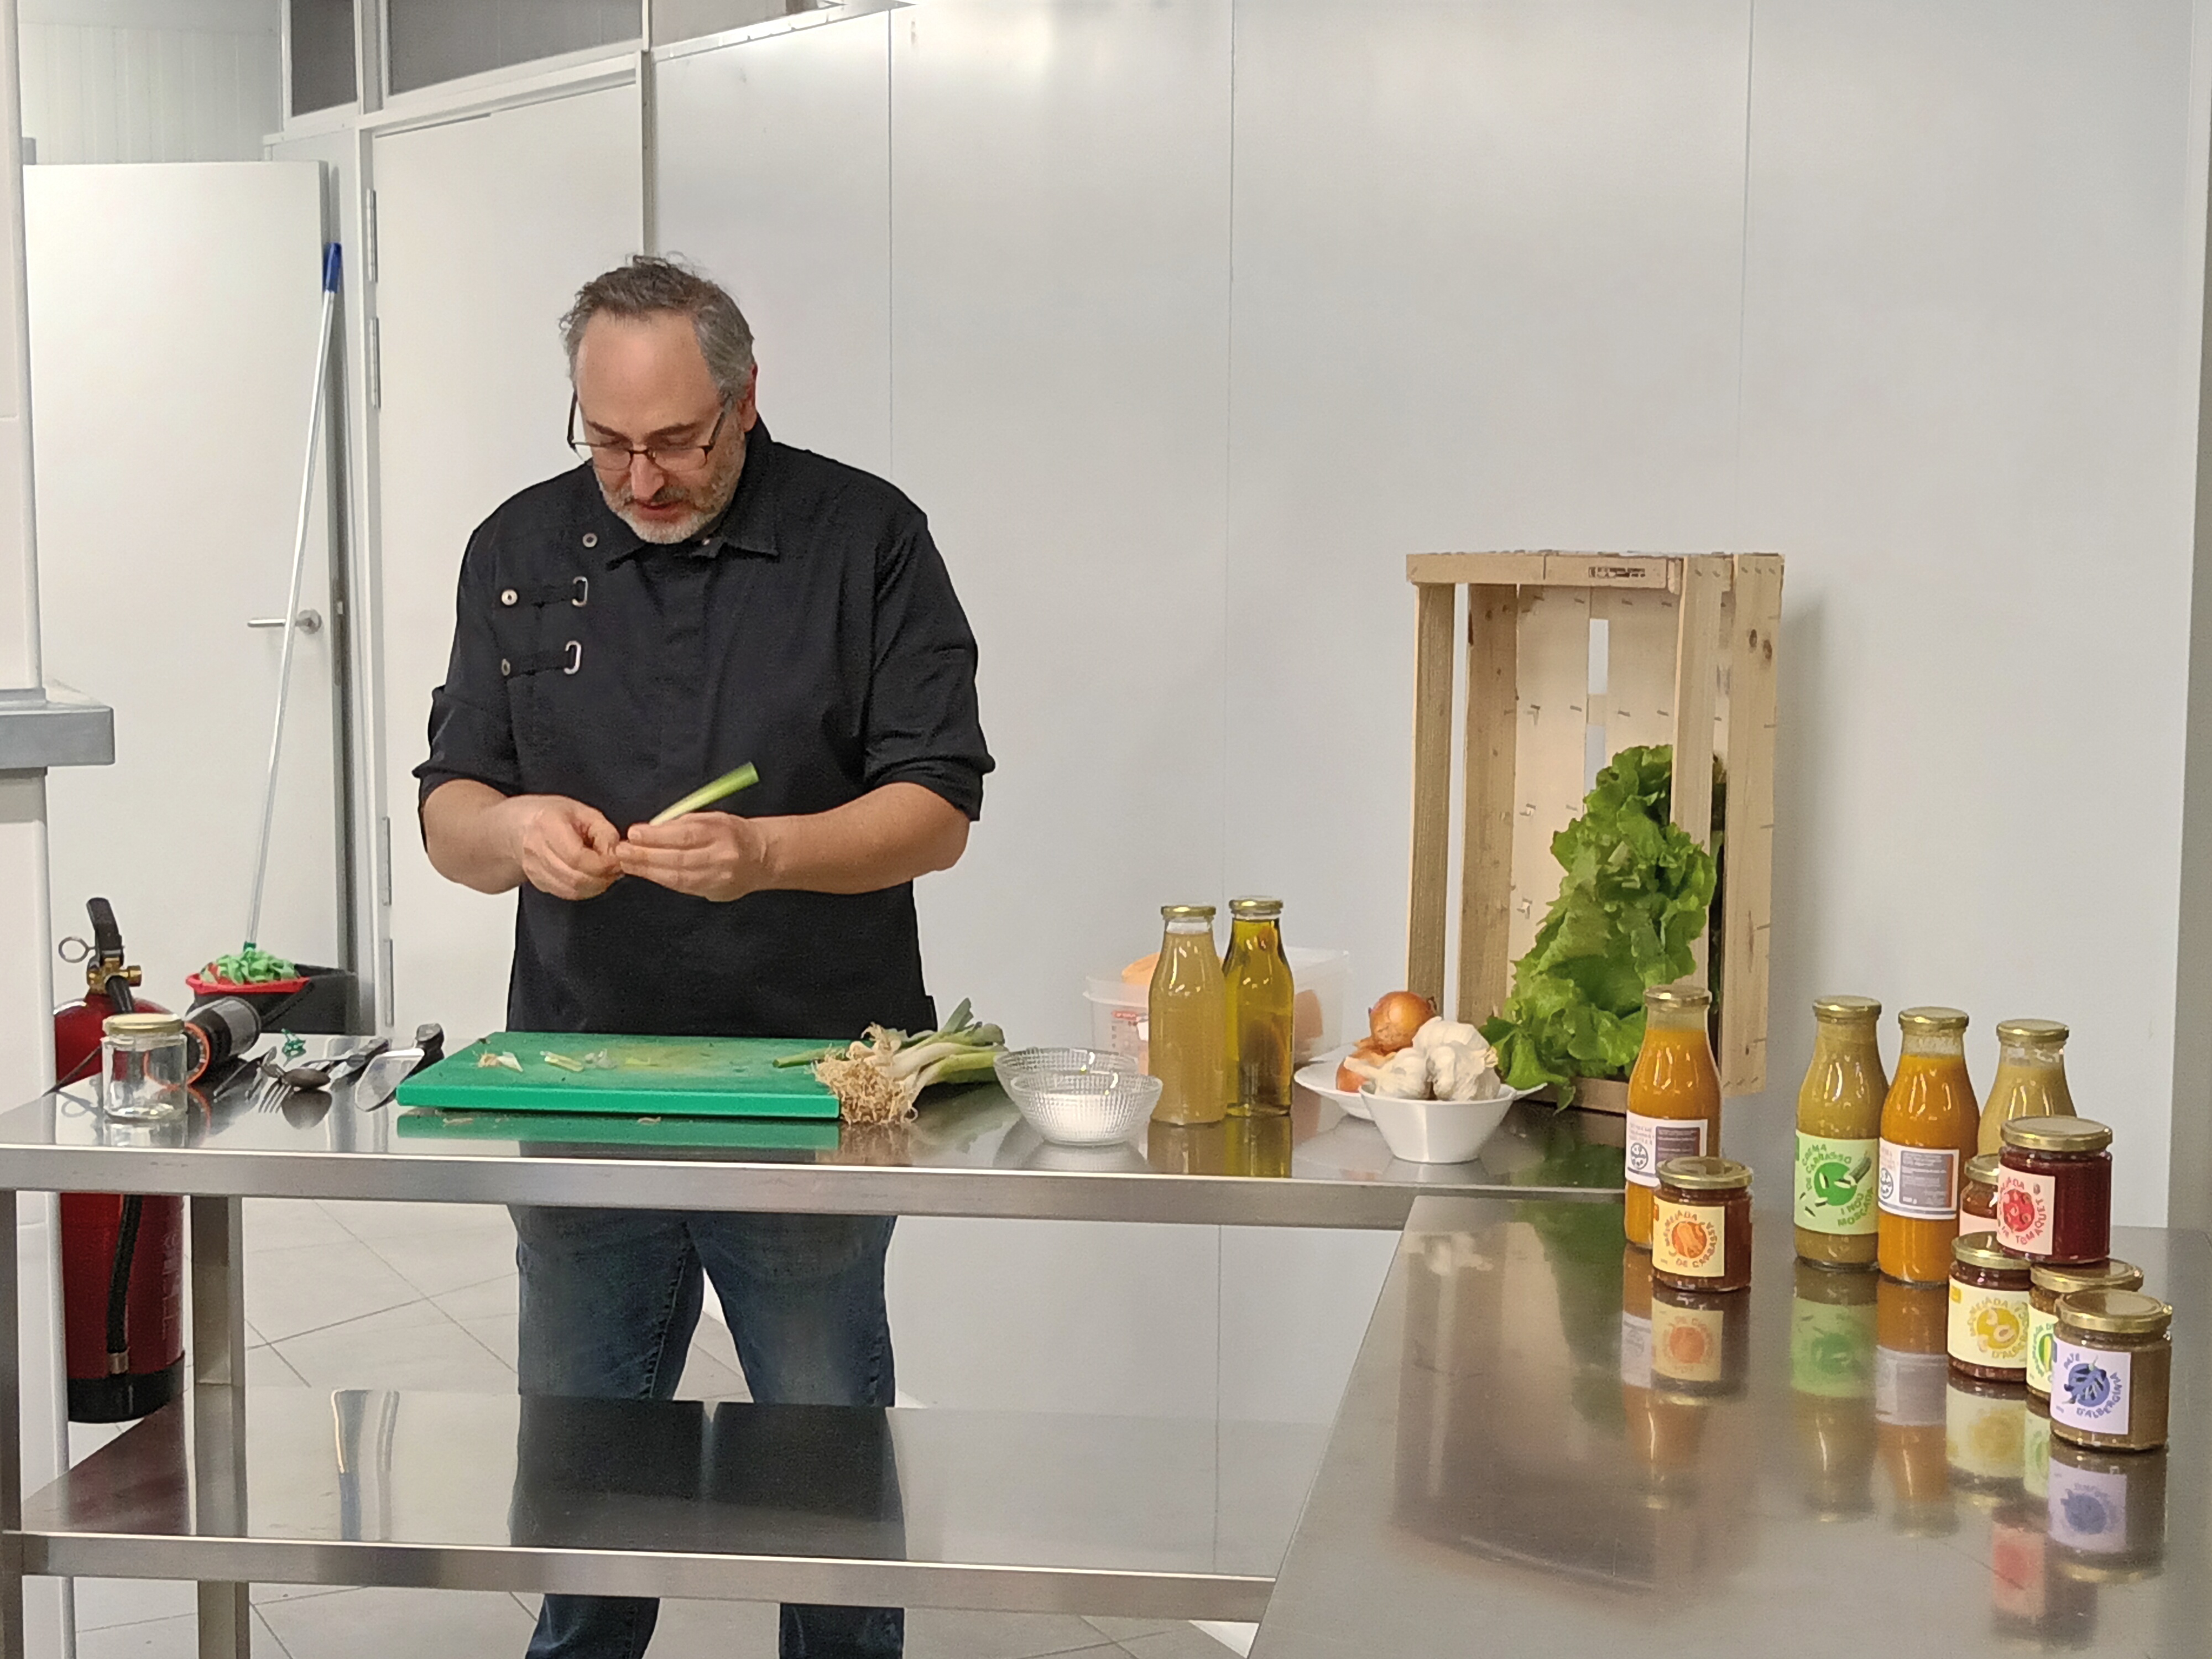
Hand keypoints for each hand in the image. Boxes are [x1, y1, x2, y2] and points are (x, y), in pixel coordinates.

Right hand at [507, 795, 622, 899]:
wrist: (521, 826)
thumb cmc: (552, 815)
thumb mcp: (583, 812)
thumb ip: (604, 832)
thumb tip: (617, 853)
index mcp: (547, 826)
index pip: (577, 857)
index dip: (602, 864)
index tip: (617, 861)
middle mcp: (536, 850)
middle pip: (575, 878)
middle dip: (603, 877)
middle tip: (616, 868)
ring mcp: (534, 869)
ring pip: (572, 890)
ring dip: (596, 885)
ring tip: (606, 872)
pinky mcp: (538, 882)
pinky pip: (567, 894)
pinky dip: (585, 890)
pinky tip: (592, 878)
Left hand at [617, 811, 773, 901]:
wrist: (762, 857)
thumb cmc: (732, 833)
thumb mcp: (712, 818)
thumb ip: (683, 824)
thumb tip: (650, 831)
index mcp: (722, 832)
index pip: (684, 836)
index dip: (656, 837)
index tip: (634, 834)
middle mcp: (722, 857)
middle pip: (678, 859)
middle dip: (645, 856)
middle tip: (622, 852)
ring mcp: (719, 878)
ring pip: (678, 877)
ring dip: (649, 871)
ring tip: (628, 864)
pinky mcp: (715, 892)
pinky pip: (684, 887)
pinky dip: (662, 880)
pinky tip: (647, 874)